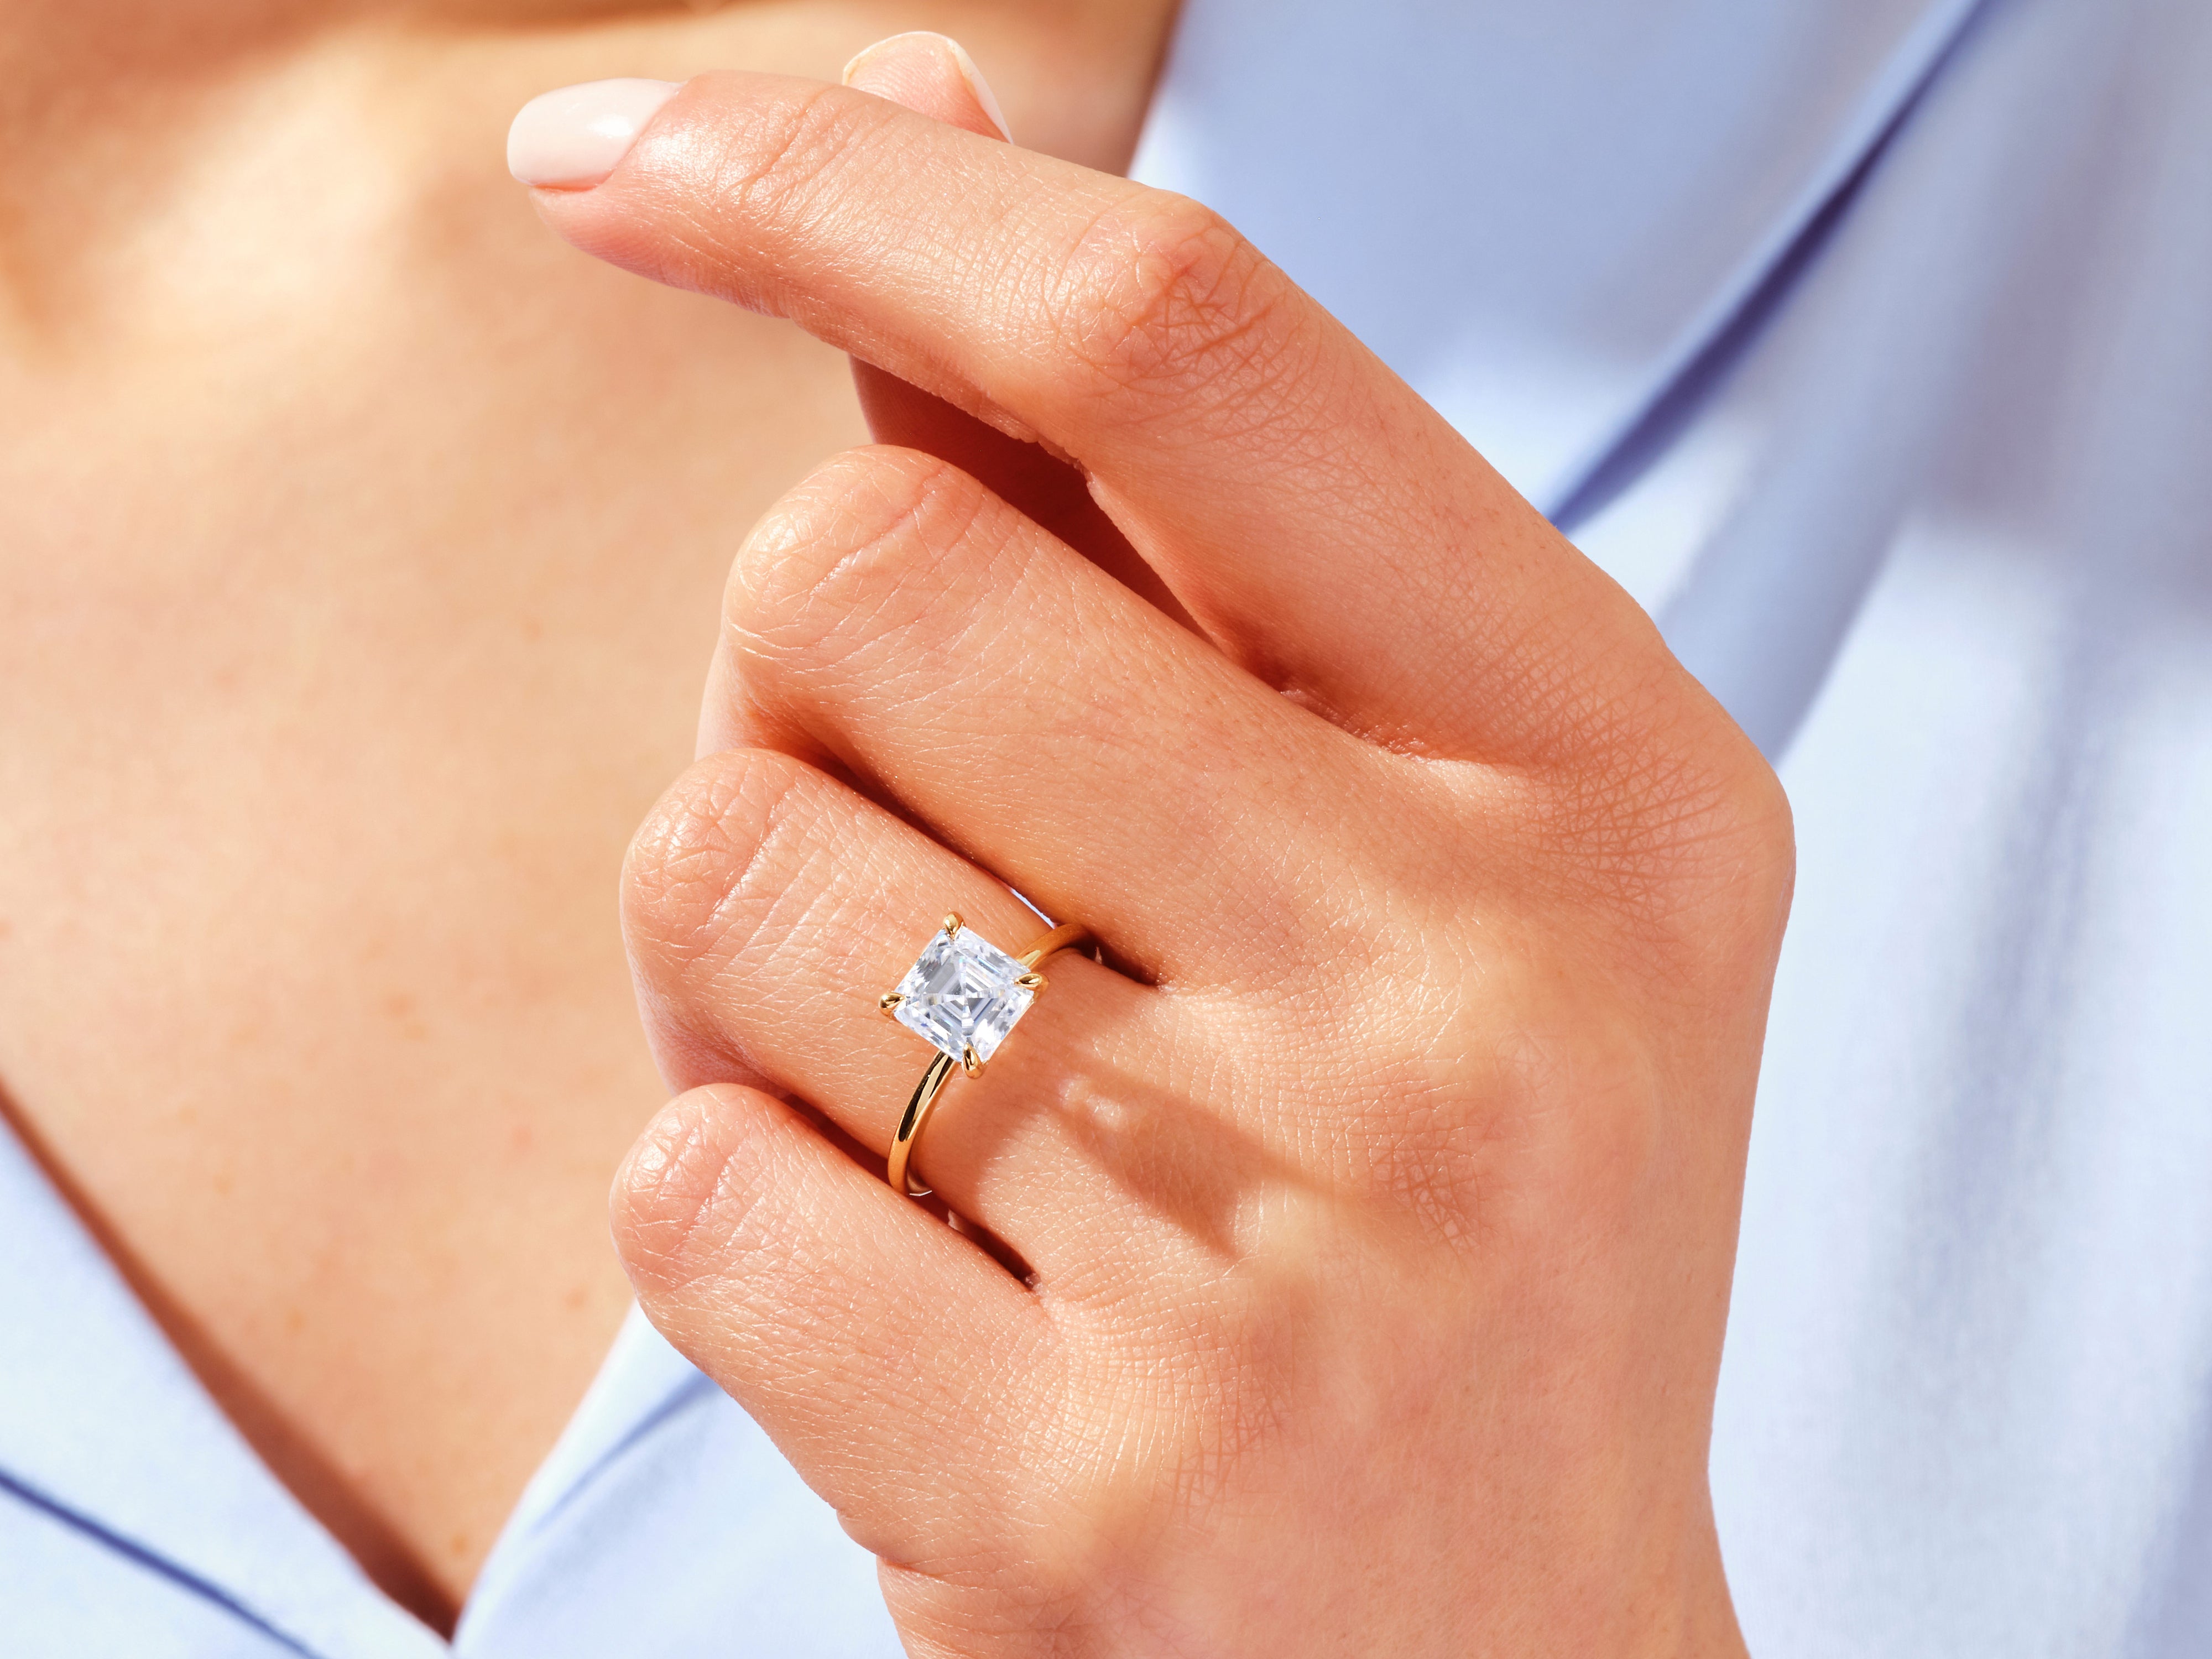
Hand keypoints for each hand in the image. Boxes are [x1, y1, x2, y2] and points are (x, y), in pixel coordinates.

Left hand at [518, 35, 1789, 1657]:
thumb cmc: (1443, 1207)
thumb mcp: (1392, 834)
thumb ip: (1132, 499)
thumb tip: (908, 108)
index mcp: (1591, 765)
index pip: (1174, 338)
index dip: (855, 186)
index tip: (619, 148)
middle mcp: (1476, 977)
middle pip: (858, 572)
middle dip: (789, 682)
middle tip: (914, 843)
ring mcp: (1290, 1245)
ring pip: (716, 862)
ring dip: (739, 957)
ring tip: (936, 1092)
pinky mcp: (1087, 1481)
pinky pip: (685, 1185)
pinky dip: (733, 1206)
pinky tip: (924, 1294)